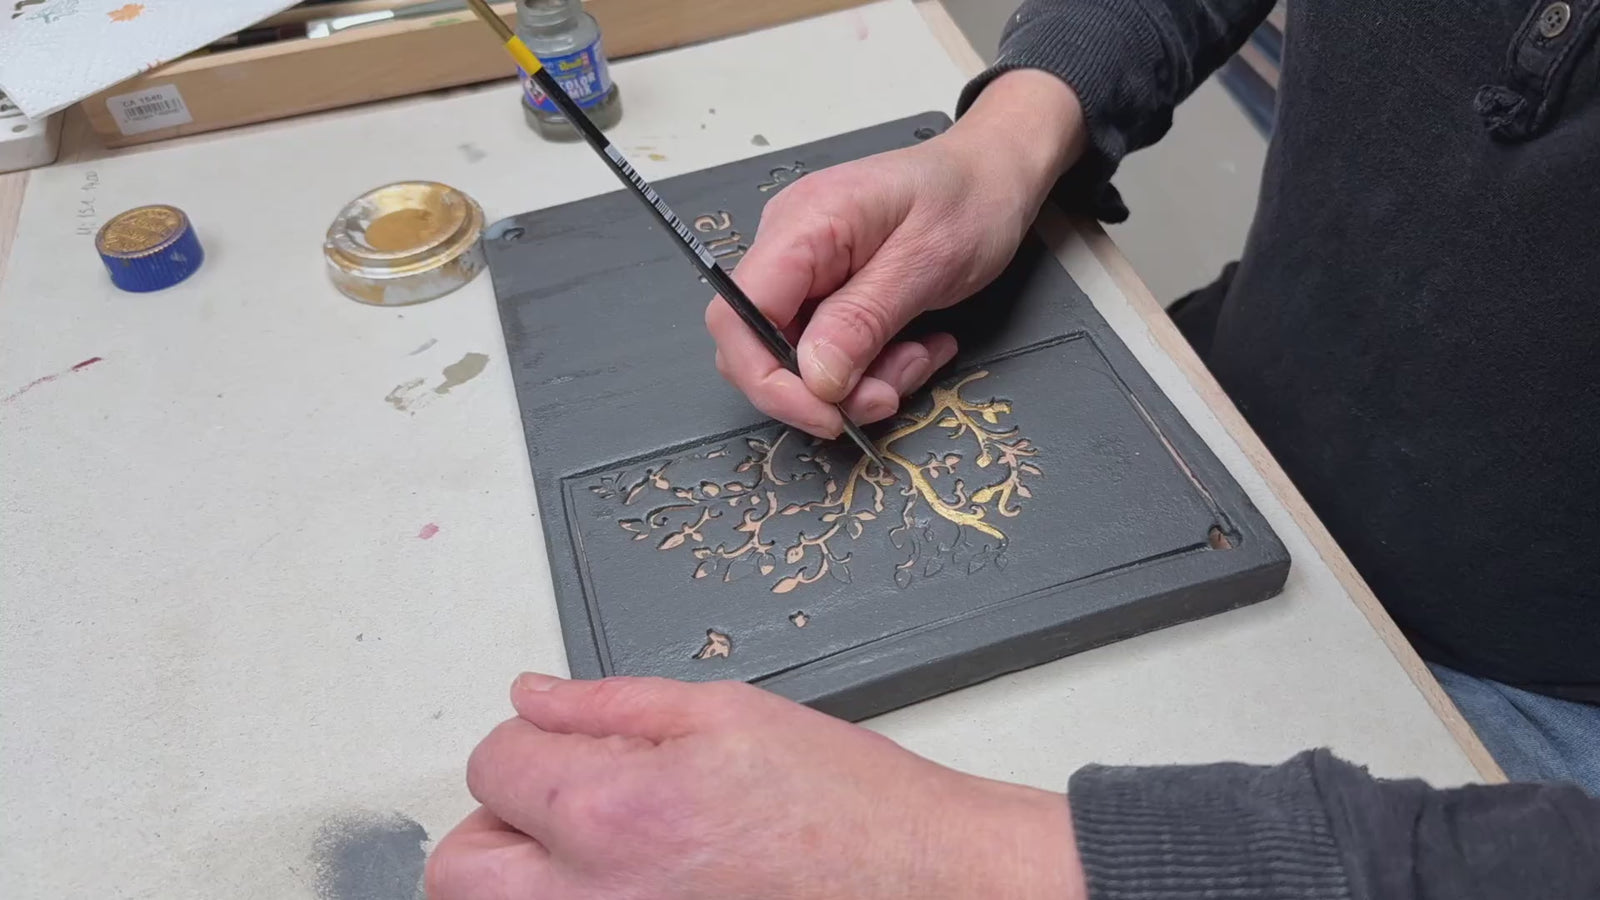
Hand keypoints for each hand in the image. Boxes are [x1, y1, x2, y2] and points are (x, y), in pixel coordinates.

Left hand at [427, 674, 1084, 899]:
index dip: (528, 740)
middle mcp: (596, 897)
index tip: (564, 743)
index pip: (492, 765)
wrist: (921, 883)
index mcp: (611, 811)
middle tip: (556, 804)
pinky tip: (636, 881)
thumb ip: (610, 704)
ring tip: (597, 849)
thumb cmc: (846, 806)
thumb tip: (534, 697)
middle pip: (461, 868)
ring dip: (526, 874)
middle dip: (495, 822)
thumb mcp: (726, 713)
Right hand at [706, 70, 1085, 436]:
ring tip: (919, 357)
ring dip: (862, 379)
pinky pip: (830, 349)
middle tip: (888, 394)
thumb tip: (813, 378)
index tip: (826, 415)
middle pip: (761, 346)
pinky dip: (873, 365)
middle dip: (824, 388)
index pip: (738, 316)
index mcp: (803, 225)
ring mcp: (805, 269)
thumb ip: (863, 320)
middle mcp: (789, 246)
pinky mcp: (827, 289)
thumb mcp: (926, 263)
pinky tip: (916, 346)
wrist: (994, 173)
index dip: (767, 379)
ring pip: (801, 359)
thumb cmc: (969, 198)